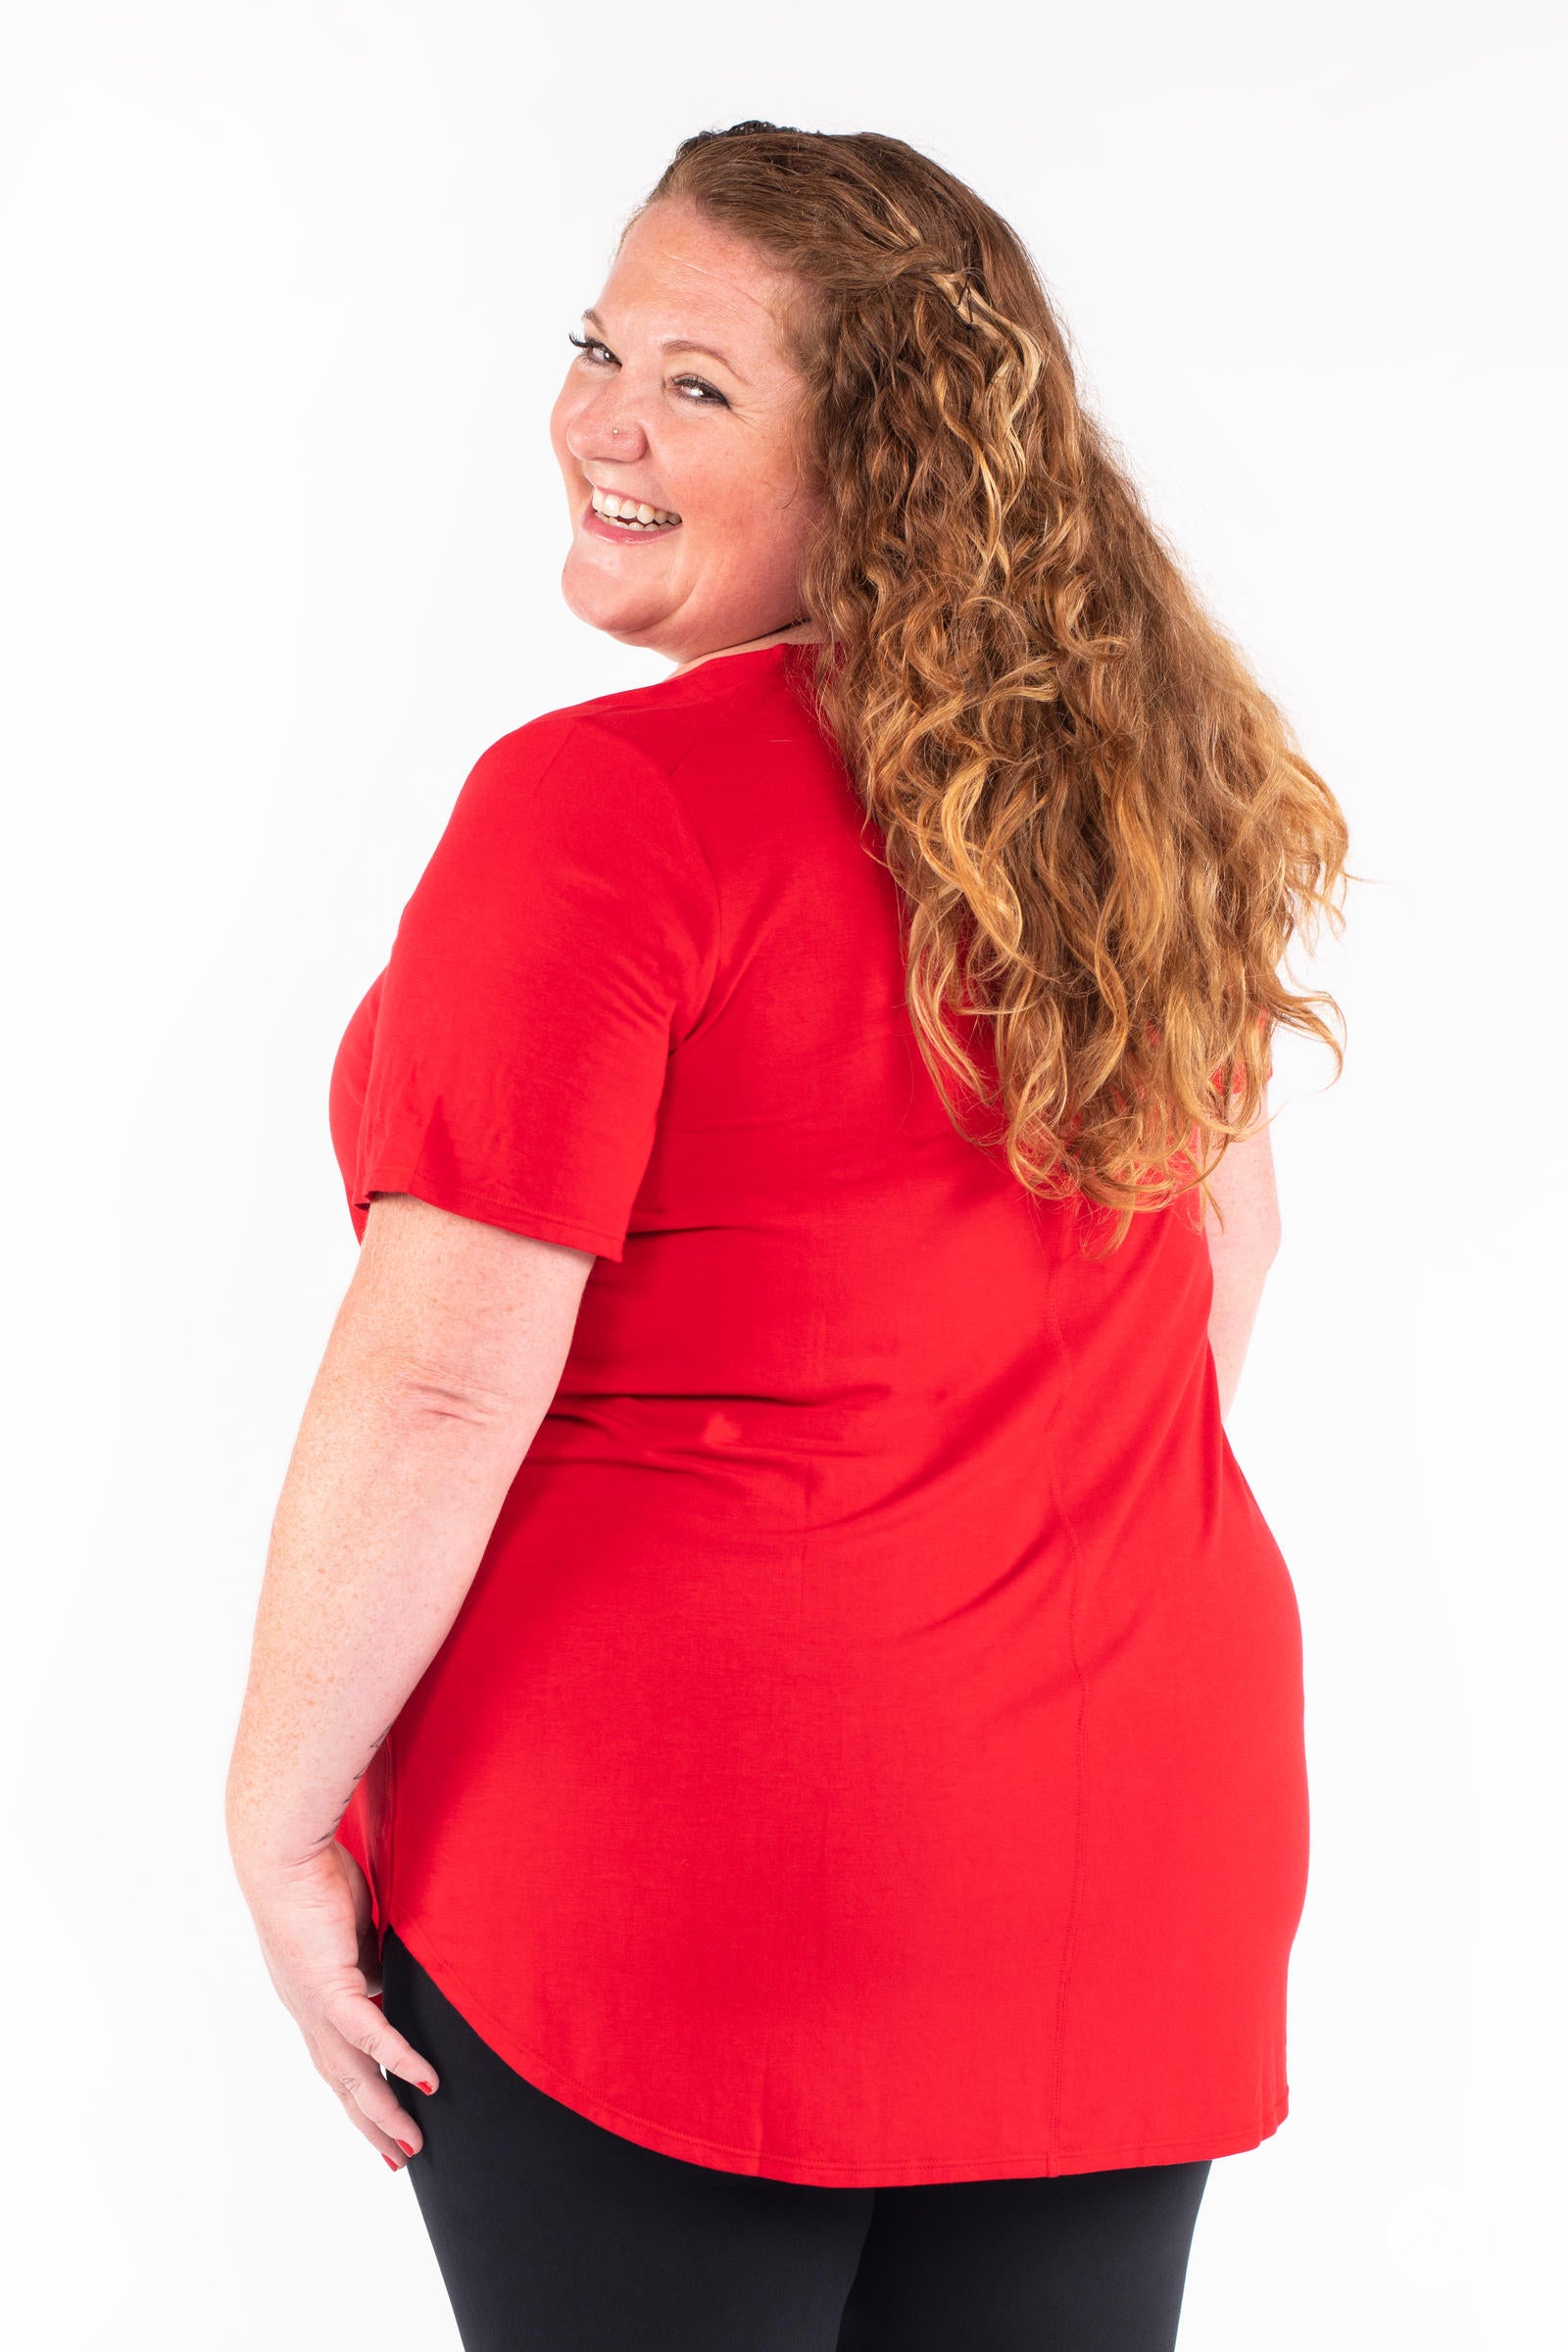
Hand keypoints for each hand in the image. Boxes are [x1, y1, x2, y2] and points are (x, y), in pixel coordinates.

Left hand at [237, 1839, 439, 2170]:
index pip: (341, 2058)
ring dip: (383, 2112)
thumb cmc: (317, 1874)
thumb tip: (398, 1973)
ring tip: (411, 2145)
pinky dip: (398, 2059)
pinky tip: (426, 2082)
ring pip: (353, 2074)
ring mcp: (316, 2004)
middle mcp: (309, 2011)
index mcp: (315, 1996)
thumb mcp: (358, 1926)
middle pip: (344, 2082)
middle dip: (372, 2124)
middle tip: (400, 2158)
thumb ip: (375, 1957)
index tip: (385, 2123)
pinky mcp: (330, 1985)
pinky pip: (370, 2033)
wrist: (284, 1853)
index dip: (363, 2093)